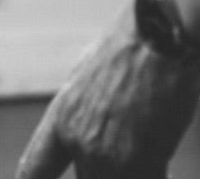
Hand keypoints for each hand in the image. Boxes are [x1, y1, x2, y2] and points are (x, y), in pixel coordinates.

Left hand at [16, 5, 199, 178]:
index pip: (34, 169)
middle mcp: (78, 141)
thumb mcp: (90, 74)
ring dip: (133, 170)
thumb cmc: (133, 47)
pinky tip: (165, 164)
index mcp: (61, 117)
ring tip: (148, 144)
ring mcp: (109, 156)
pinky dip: (158, 174)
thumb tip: (93, 128)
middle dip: (103, 172)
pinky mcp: (144, 163)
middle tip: (127, 146)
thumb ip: (86, 110)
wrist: (162, 36)